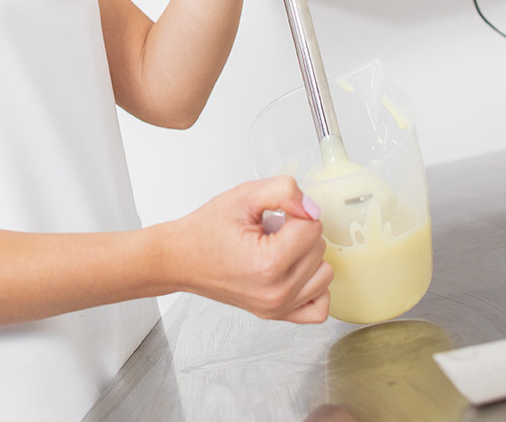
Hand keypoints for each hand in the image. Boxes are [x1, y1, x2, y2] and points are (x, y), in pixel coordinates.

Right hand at [162, 176, 332, 322]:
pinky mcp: (276, 315)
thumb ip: (283, 191)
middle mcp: (276, 292)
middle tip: (268, 232)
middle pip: (320, 249)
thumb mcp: (243, 196)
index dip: (294, 213)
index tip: (272, 216)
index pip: (313, 227)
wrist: (180, 258)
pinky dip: (314, 287)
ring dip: (307, 257)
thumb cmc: (206, 231)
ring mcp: (277, 308)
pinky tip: (295, 271)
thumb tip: (311, 208)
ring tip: (278, 250)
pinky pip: (319, 308)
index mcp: (268, 264)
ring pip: (324, 274)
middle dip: (298, 233)